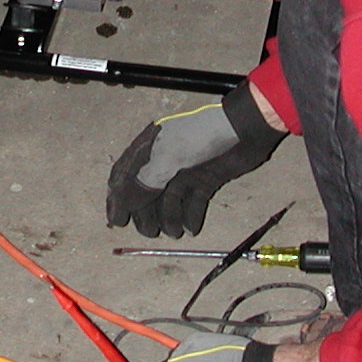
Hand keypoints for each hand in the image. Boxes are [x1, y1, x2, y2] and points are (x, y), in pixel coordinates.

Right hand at [107, 82, 286, 236]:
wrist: (244, 129)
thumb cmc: (203, 136)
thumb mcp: (170, 157)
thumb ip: (147, 181)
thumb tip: (126, 203)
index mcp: (150, 148)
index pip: (125, 175)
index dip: (118, 199)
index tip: (116, 221)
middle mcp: (164, 160)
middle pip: (147, 192)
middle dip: (146, 214)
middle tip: (150, 232)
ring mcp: (185, 171)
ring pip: (169, 200)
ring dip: (169, 218)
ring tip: (174, 232)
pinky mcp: (205, 180)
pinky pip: (192, 202)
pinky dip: (190, 216)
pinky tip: (191, 228)